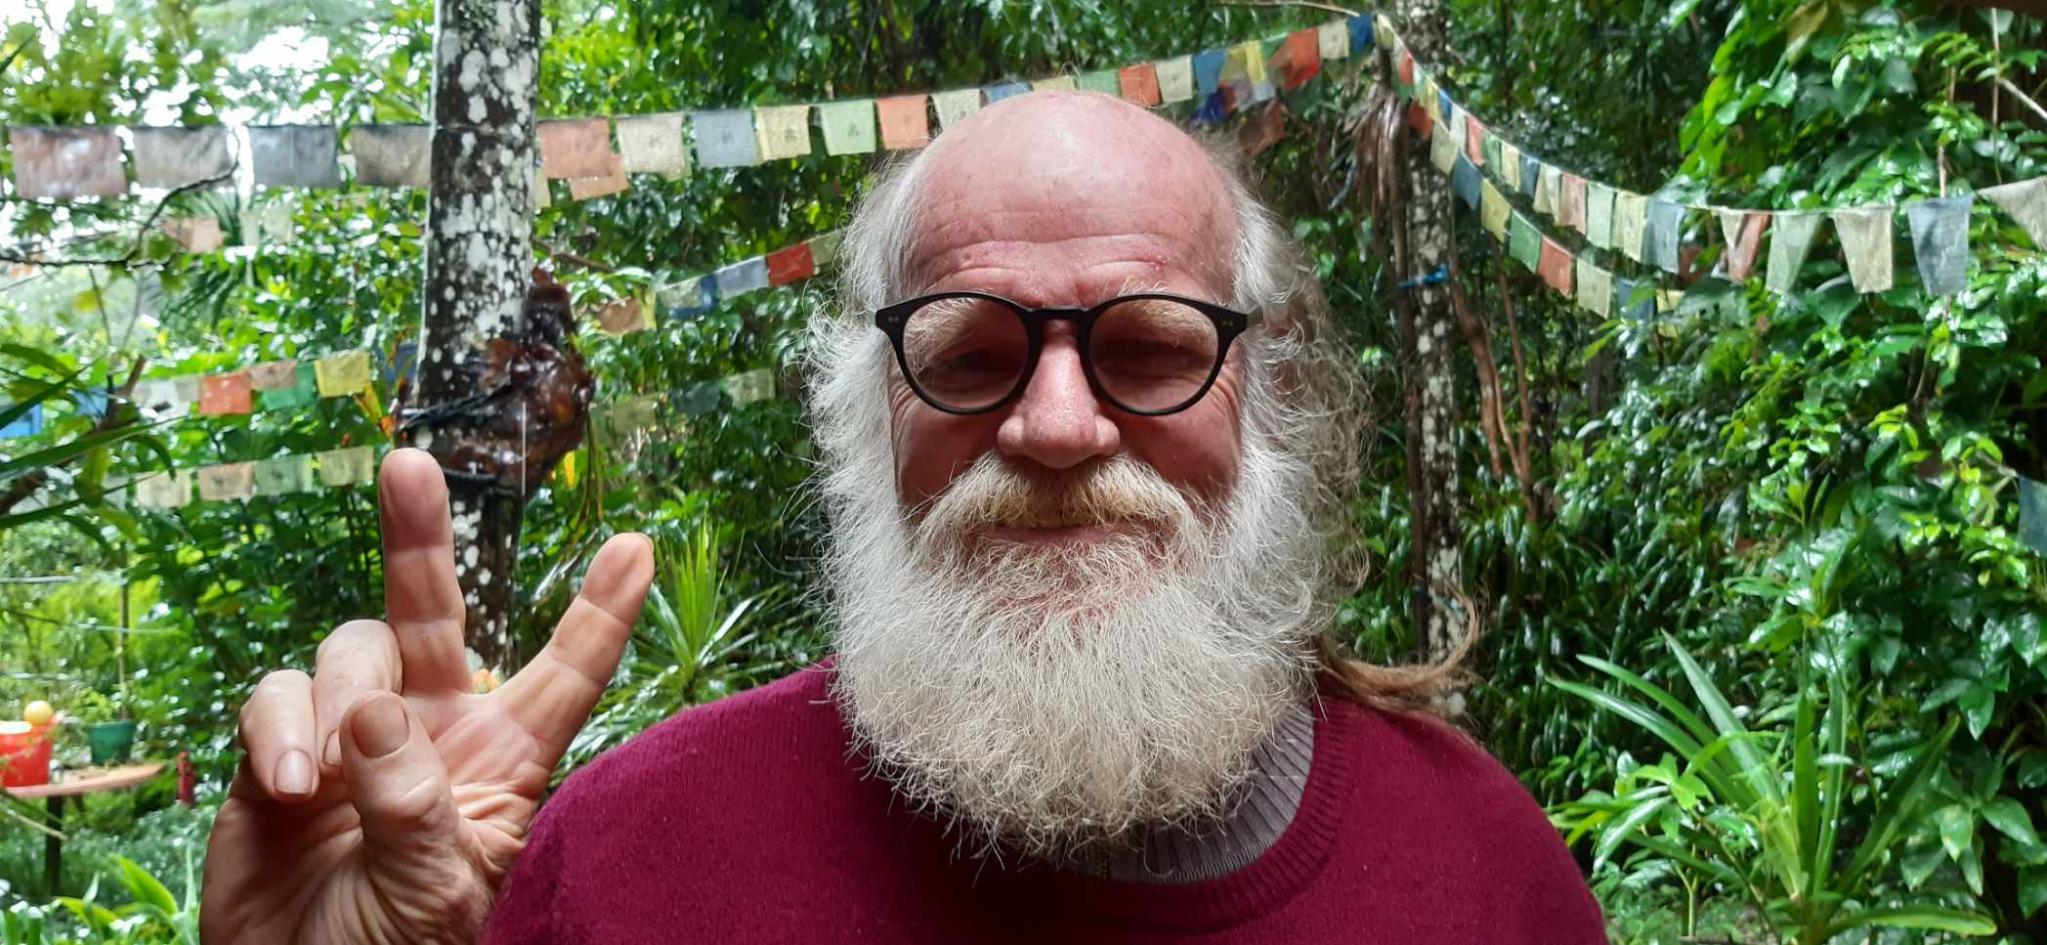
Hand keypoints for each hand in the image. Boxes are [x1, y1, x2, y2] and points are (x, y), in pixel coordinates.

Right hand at [200, 448, 653, 943]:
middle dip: (420, 536)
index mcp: (503, 758)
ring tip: (318, 783)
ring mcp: (353, 730)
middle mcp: (432, 725)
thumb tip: (374, 713)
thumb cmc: (392, 944)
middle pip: (436, 611)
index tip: (638, 546)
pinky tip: (289, 786)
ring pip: (350, 649)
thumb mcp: (435, 887)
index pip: (564, 674)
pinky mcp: (278, 745)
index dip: (599, 613)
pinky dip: (277, 728)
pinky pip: (277, 692)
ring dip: (335, 701)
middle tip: (410, 463)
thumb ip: (415, 803)